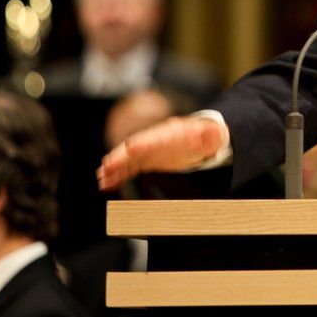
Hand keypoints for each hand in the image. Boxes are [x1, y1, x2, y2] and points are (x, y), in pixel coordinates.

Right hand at [97, 116, 227, 190]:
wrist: (203, 138)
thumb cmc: (208, 136)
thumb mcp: (213, 135)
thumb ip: (212, 134)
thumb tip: (215, 132)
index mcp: (171, 132)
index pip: (155, 137)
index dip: (143, 142)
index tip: (130, 147)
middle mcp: (156, 139)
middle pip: (135, 146)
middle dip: (121, 156)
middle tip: (107, 165)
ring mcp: (149, 149)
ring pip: (128, 158)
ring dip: (115, 167)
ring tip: (102, 177)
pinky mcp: (147, 160)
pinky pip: (130, 167)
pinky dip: (118, 175)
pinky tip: (106, 183)